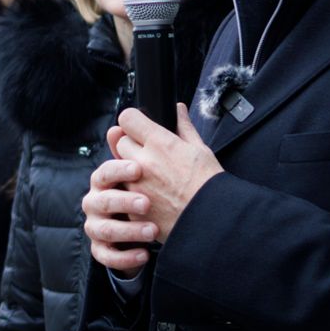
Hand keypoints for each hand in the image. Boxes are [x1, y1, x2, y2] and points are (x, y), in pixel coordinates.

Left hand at [91, 107, 221, 254]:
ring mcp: (135, 185)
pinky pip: (124, 192)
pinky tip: (152, 195)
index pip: (127, 118)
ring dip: (129, 169)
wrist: (210, 221)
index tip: (139, 128)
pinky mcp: (132, 207)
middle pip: (120, 142)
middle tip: (150, 155)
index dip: (133, 122)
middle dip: (131, 145)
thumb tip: (178, 110)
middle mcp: (143, 161)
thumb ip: (184, 127)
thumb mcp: (200, 150)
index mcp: (160, 143)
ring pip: (119, 168)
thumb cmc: (208, 185)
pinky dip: (133, 192)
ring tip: (153, 178)